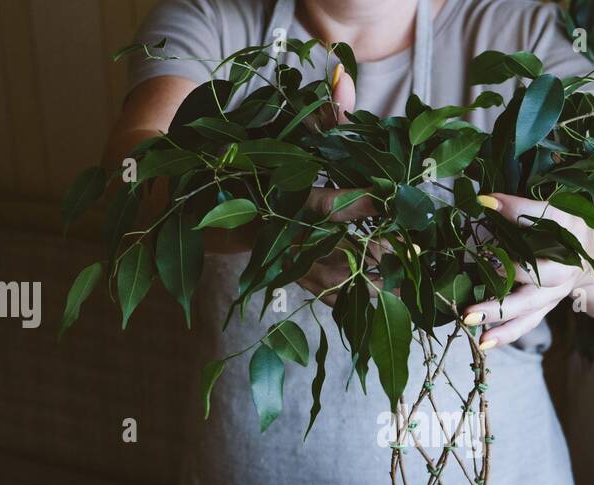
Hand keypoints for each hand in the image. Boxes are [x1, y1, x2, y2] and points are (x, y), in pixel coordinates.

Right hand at [242, 63, 381, 304]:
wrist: (191, 190)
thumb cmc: (248, 151)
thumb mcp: (281, 126)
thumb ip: (318, 109)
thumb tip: (343, 76)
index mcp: (270, 189)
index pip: (317, 203)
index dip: (353, 204)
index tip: (387, 200)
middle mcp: (269, 225)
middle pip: (322, 248)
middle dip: (362, 253)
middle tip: (401, 254)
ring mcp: (268, 251)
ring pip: (315, 274)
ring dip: (356, 281)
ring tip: (396, 284)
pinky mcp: (272, 268)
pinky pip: (306, 288)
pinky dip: (336, 296)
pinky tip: (367, 300)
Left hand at [464, 193, 593, 349]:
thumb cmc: (568, 229)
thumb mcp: (552, 213)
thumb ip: (520, 208)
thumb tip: (483, 201)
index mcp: (566, 243)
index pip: (540, 227)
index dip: (515, 217)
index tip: (487, 209)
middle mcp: (560, 274)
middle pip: (532, 286)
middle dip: (502, 293)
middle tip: (472, 306)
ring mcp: (552, 295)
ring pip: (528, 311)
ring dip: (501, 322)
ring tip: (475, 329)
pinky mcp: (544, 307)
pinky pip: (527, 324)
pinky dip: (506, 334)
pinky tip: (484, 342)